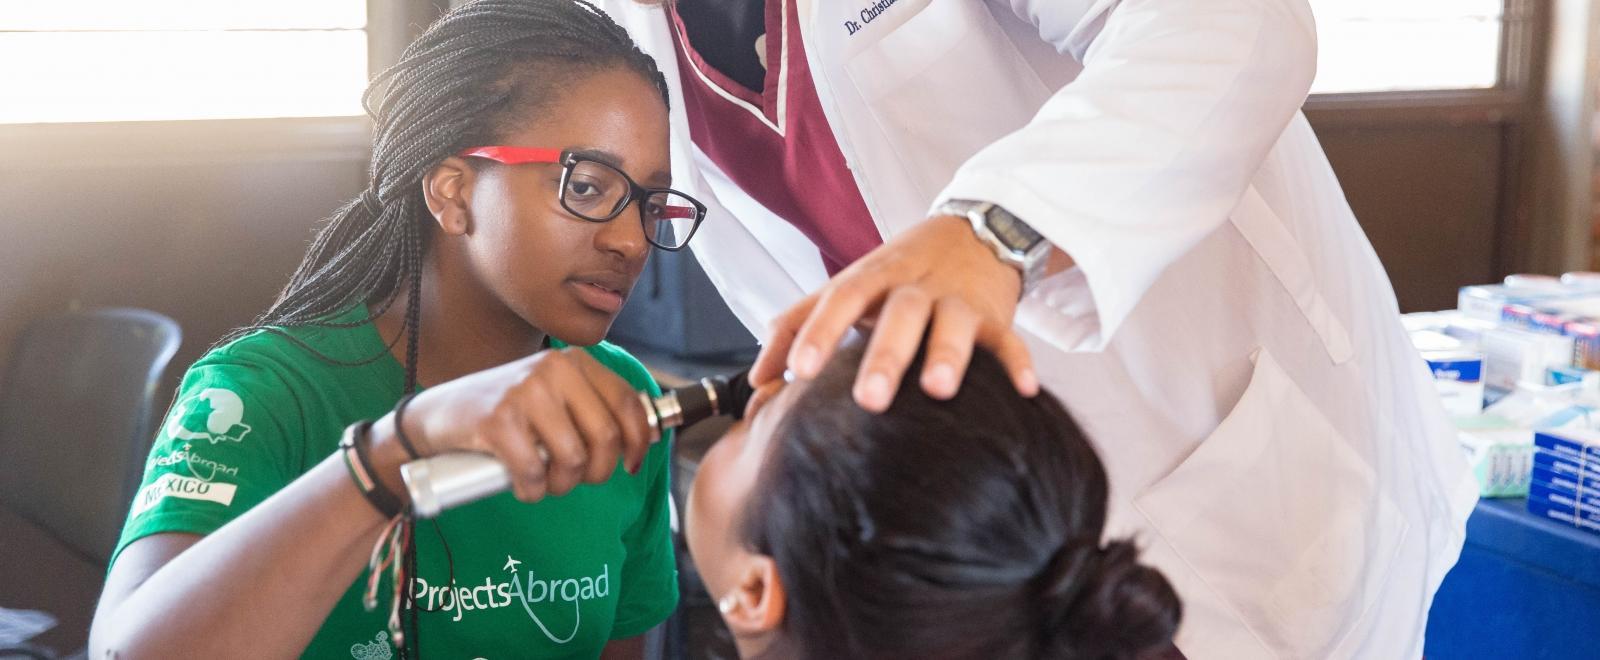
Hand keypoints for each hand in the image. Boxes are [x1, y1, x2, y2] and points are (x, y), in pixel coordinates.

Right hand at [381, 348, 656, 501]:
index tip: (631, 465)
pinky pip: (535, 473)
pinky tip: (521, 484)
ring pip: (573, 460)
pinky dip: (532, 490)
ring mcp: (524, 393)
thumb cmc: (503, 412)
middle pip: (606, 438)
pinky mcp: (497, 422)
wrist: (435, 416)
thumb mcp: (552, 395)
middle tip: (573, 480)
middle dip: (597, 473)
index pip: (628, 404)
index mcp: (574, 362)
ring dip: (561, 486)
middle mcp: (552, 370)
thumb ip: (591, 407)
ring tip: (544, 481)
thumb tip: (646, 435)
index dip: (639, 442)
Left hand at [750, 215, 1040, 411]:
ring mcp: (956, 299)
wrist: (975, 229)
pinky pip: (1008, 338)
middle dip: (884, 356)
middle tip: (868, 399)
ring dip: (948, 354)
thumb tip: (756, 379)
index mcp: (871, 277)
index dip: (819, 334)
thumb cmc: (899, 271)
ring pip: (953, 323)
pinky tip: (1021, 391)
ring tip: (939, 389)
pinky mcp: (994, 314)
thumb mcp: (848, 286)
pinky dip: (1017, 362)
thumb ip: (798, 325)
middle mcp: (913, 286)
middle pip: (898, 315)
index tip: (797, 372)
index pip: (840, 300)